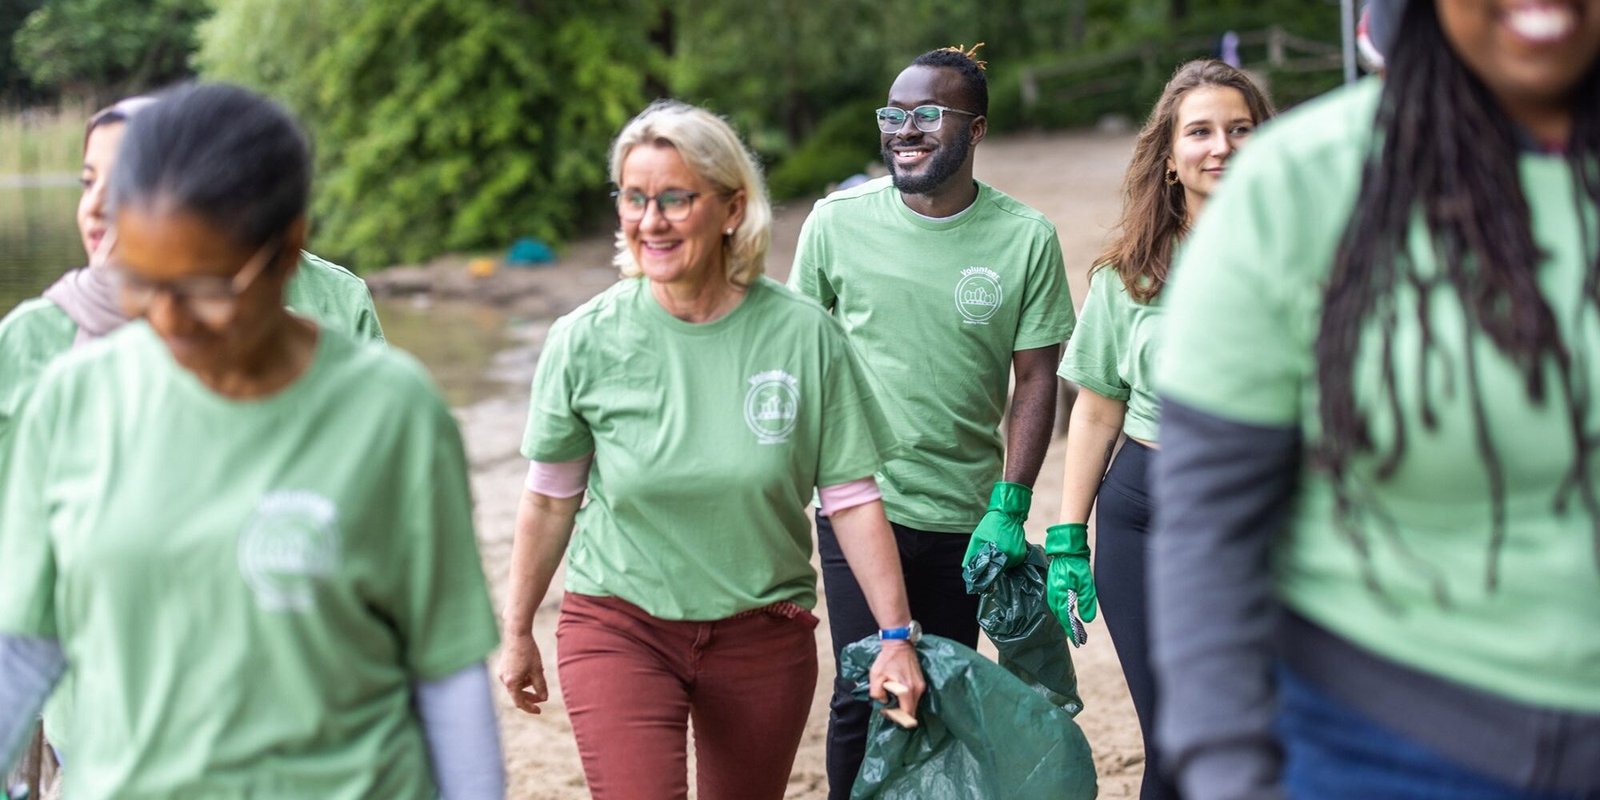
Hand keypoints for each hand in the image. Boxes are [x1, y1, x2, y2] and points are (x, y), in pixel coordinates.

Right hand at [496, 632, 548, 714]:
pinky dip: (522, 678)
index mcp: (511, 683)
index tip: (539, 711)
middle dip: (530, 697)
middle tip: (542, 698)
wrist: (517, 633)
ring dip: (527, 685)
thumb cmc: (528, 651)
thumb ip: (541, 686)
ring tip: (538, 674)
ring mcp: (502, 672)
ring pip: (516, 685)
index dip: (530, 708)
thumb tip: (544, 698)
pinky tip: (530, 669)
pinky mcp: (503, 666)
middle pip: (517, 694)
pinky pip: (513, 677)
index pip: (520, 702)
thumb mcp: (538, 670)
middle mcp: (503, 679)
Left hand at [868, 639, 925, 722]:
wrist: (899, 643)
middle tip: (889, 709)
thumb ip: (877, 693)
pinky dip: (907, 699)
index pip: (907, 714)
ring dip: (904, 706)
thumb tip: (884, 702)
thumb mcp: (875, 675)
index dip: (898, 718)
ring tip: (892, 699)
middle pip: (912, 711)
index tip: (889, 714)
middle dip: (901, 714)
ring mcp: (921, 686)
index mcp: (907, 690)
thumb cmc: (887, 659)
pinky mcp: (922, 682)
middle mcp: (918, 690)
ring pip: (914, 705)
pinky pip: (915, 697)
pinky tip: (898, 693)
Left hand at [961, 482, 1032, 569]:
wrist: (1009, 514)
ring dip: (999, 564)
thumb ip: (971, 553)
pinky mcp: (1022, 555)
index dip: (983, 576)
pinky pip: (1012, 563)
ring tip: (995, 554)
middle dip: (991, 570)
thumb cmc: (991, 524)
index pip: (989, 572)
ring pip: (1005, 568)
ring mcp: (1017, 556)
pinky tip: (1003, 551)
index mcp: (997, 552)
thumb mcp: (977, 537)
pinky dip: (1007, 560)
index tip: (978, 580)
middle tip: (985, 565)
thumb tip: (965, 567)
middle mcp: (1009, 556)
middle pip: (998, 571)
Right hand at [1045, 523, 1096, 644]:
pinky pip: (1057, 603)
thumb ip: (1087, 602)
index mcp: (1061, 595)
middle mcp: (1054, 594)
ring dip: (1066, 620)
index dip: (1072, 631)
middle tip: (1079, 637)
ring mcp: (1052, 590)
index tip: (1078, 641)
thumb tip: (1086, 620)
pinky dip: (1063, 611)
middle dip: (1070, 628)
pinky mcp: (1054, 585)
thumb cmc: (1077, 564)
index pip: (1066, 618)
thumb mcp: (1086, 584)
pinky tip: (1068, 612)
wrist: (1067, 549)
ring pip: (1058, 610)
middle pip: (1061, 616)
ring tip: (1075, 628)